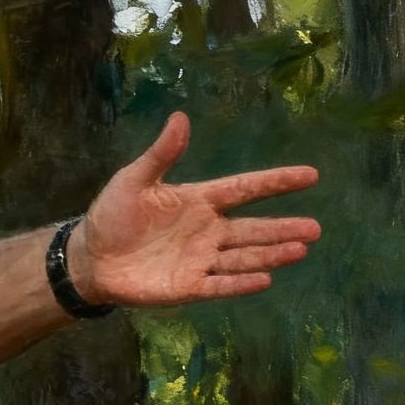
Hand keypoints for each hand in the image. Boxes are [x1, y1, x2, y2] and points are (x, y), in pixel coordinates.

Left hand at [74, 112, 319, 307]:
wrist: (90, 258)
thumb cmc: (112, 216)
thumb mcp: (134, 180)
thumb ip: (161, 154)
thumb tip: (180, 117)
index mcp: (199, 201)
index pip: (244, 189)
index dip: (275, 182)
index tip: (310, 176)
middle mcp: (207, 231)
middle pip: (251, 229)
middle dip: (282, 229)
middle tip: (315, 229)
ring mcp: (199, 260)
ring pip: (242, 257)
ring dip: (270, 254)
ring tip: (300, 249)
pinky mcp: (186, 287)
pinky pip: (218, 285)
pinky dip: (239, 283)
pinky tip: (264, 280)